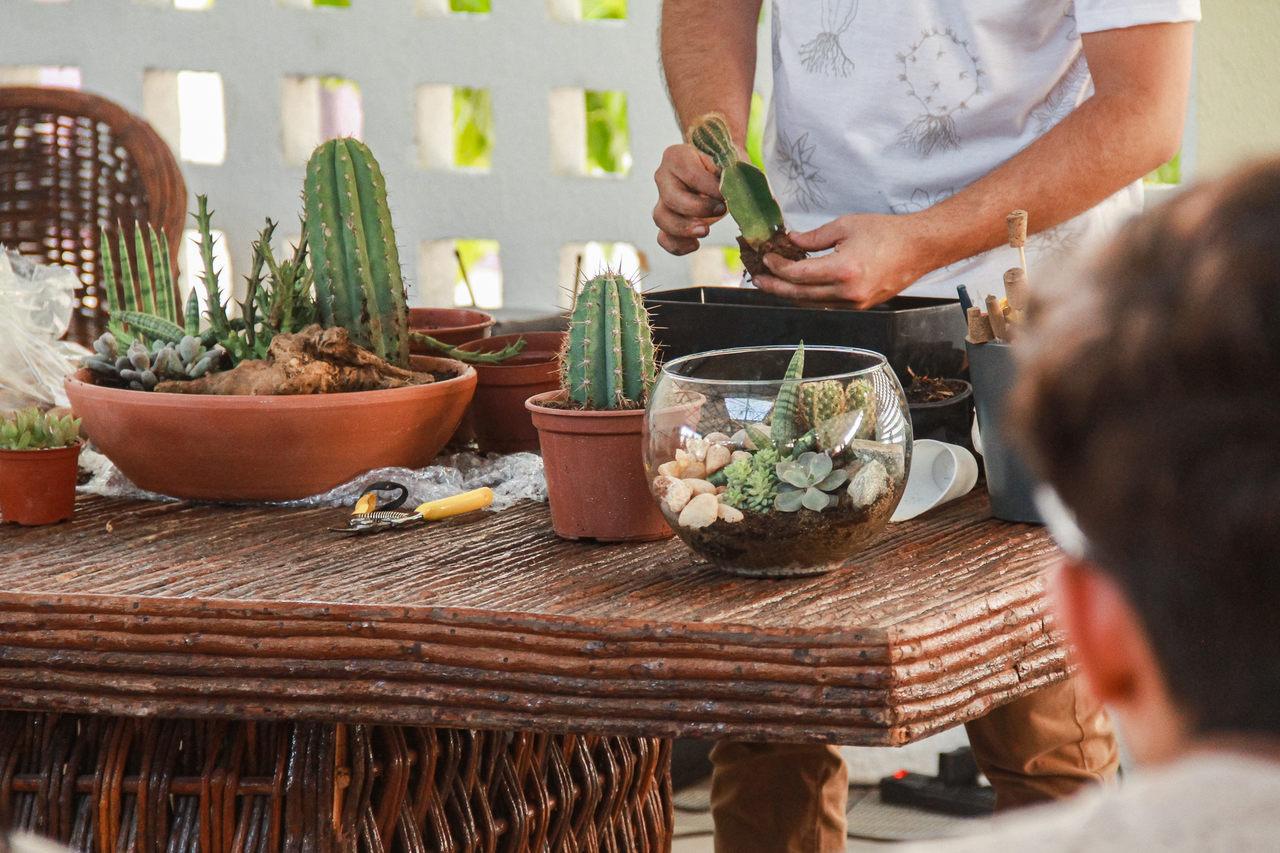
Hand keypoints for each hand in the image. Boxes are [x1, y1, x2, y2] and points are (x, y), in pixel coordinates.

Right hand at [652, 144, 726, 254]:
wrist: (717, 169)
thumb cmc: (724, 163)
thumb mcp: (730, 161)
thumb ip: (732, 173)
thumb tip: (738, 194)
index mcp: (677, 156)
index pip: (690, 175)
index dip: (710, 188)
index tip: (727, 194)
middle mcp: (664, 177)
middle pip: (671, 198)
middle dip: (697, 209)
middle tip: (721, 210)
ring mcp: (662, 200)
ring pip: (662, 218)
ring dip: (683, 229)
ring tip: (705, 231)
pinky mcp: (668, 220)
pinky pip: (663, 237)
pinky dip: (677, 245)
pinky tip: (695, 244)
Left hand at [752, 214, 937, 308]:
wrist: (920, 247)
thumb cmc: (886, 232)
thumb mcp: (845, 226)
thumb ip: (813, 238)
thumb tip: (790, 242)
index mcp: (843, 271)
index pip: (798, 276)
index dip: (777, 268)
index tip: (766, 258)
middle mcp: (848, 293)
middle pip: (800, 295)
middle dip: (775, 287)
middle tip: (758, 280)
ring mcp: (855, 303)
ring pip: (812, 303)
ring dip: (790, 294)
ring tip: (773, 283)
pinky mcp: (861, 306)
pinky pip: (827, 304)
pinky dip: (809, 296)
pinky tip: (799, 286)